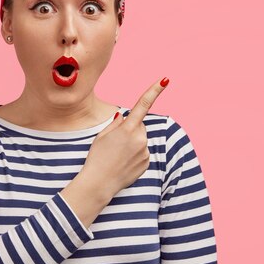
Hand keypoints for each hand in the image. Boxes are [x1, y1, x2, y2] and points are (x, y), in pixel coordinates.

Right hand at [81, 77, 168, 200]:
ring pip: (141, 139)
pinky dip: (135, 155)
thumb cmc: (97, 157)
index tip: (165, 79)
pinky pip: (142, 152)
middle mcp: (140, 138)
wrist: (99, 184)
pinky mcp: (147, 162)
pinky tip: (124, 163)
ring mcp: (145, 151)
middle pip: (139, 125)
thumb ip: (116, 123)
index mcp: (128, 128)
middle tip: (115, 143)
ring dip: (133, 143)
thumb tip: (125, 117)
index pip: (143, 104)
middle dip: (130, 129)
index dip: (155, 90)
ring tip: (118, 155)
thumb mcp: (102, 135)